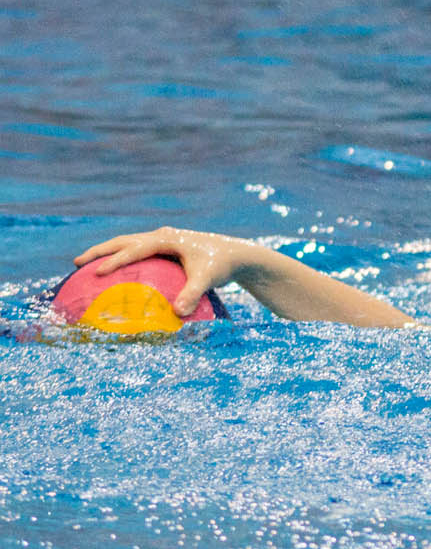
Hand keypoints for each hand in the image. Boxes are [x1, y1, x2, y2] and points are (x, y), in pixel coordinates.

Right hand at [74, 227, 254, 316]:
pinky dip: (122, 259)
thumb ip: (192, 294)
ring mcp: (163, 240)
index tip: (98, 273)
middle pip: (124, 241)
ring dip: (107, 253)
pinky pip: (137, 251)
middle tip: (77, 263)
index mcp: (168, 239)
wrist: (236, 255)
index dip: (115, 260)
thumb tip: (178, 313)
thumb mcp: (207, 279)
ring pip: (128, 243)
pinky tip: (113, 273)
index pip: (135, 248)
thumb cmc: (221, 265)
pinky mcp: (165, 247)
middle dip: (100, 251)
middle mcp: (162, 236)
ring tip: (85, 265)